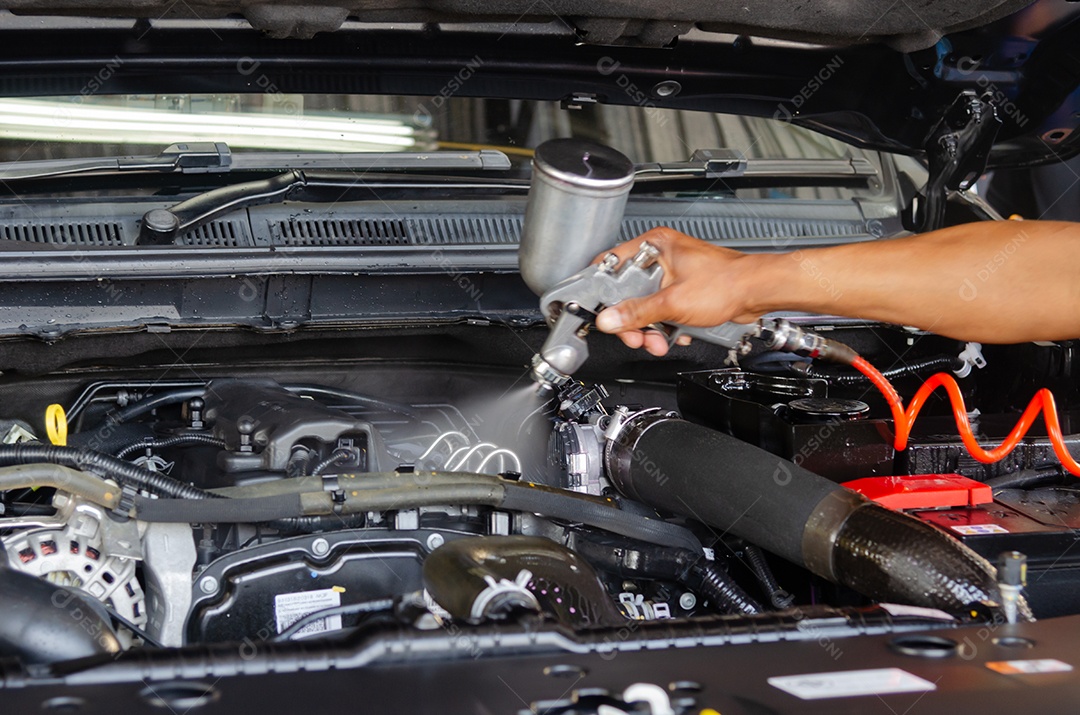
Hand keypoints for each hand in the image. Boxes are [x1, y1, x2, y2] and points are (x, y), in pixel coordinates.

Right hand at [592, 227, 762, 355]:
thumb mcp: (673, 301)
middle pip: (627, 292)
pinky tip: (674, 333)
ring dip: (650, 328)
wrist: (757, 293)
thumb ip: (637, 312)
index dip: (601, 290)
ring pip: (645, 305)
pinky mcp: (682, 292)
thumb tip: (610, 319)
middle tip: (634, 335)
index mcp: (654, 246)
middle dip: (632, 320)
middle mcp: (661, 257)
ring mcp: (672, 275)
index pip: (611, 264)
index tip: (599, 310)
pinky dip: (665, 326)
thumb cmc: (727, 282)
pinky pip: (662, 311)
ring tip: (657, 340)